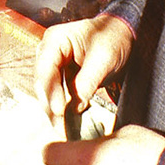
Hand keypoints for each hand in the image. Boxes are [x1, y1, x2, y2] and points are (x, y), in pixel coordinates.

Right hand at [34, 13, 134, 127]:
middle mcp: (48, 52)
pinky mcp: (61, 77)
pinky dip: (62, 108)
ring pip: (47, 92)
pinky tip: (67, 123)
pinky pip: (57, 95)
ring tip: (62, 130)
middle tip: (60, 127)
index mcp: (55, 40)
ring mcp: (53, 65)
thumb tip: (74, 108)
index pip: (46, 68)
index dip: (50, 91)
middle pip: (42, 83)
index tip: (59, 110)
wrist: (122, 34)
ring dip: (54, 111)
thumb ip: (88, 81)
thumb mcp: (104, 58)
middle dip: (50, 106)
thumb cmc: (113, 38)